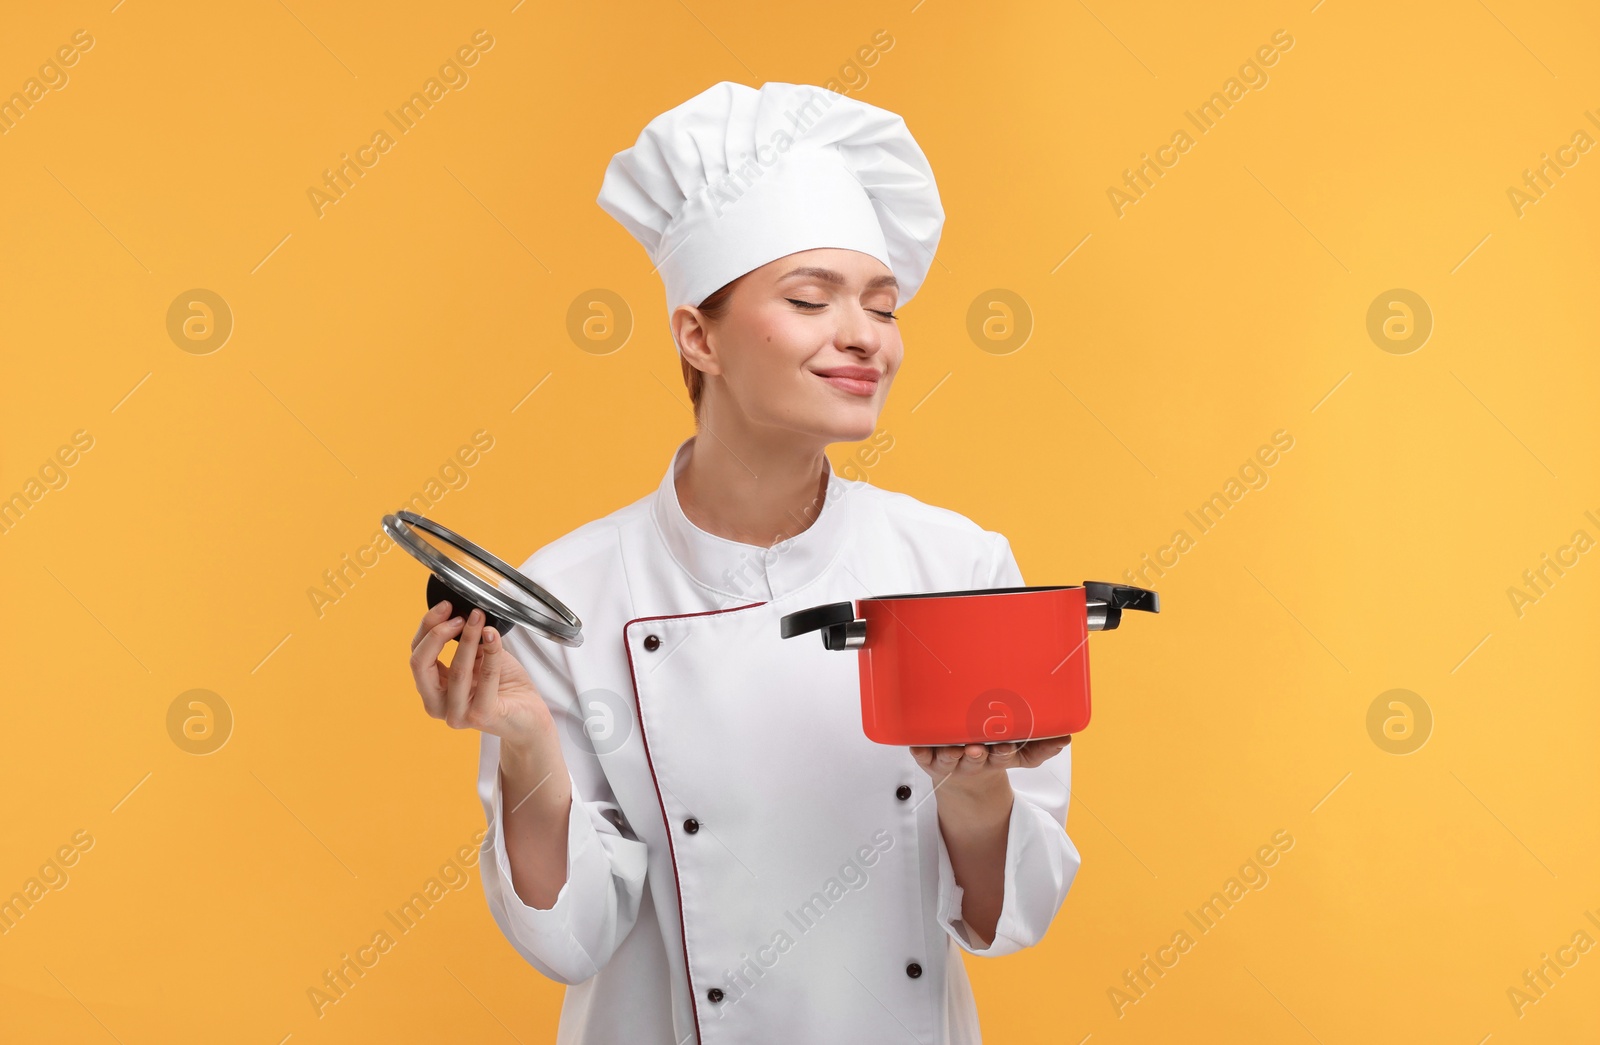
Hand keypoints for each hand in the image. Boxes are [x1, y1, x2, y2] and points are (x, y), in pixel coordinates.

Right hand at [409, 599, 553, 746]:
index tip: (446, 606)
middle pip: (421, 664)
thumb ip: (464, 642)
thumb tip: (461, 613)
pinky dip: (491, 651)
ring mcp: (458, 714)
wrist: (528, 714)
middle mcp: (438, 705)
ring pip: (456, 669)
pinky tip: (493, 636)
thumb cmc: (502, 685)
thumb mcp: (477, 657)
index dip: (427, 627)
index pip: (417, 655)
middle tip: (459, 614)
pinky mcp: (482, 715)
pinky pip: (486, 675)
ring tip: (479, 619)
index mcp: (432, 690)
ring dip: (468, 638)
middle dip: (437, 633)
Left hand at [909, 736, 1070, 798]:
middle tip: (977, 749)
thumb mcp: (1020, 757)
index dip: (1004, 752)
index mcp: (995, 759)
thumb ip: (1042, 747)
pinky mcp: (931, 762)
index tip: (1006, 746)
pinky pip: (923, 757)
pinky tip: (916, 747)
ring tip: (951, 748)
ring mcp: (951, 762)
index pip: (1003, 756)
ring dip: (949, 755)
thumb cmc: (993, 758)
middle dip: (976, 755)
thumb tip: (1067, 737)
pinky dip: (919, 753)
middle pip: (975, 759)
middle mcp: (973, 762)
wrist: (965, 787)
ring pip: (949, 759)